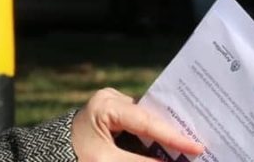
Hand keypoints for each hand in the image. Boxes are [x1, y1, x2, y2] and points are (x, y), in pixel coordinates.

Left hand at [72, 88, 205, 160]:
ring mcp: (114, 104)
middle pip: (151, 117)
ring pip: (149, 120)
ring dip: (166, 135)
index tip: (197, 147)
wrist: (52, 156)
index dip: (173, 136)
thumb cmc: (74, 157)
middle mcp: (112, 98)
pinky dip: (155, 136)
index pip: (146, 121)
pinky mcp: (117, 114)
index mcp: (105, 105)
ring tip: (192, 145)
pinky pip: (142, 124)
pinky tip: (174, 146)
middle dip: (174, 134)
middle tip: (201, 144)